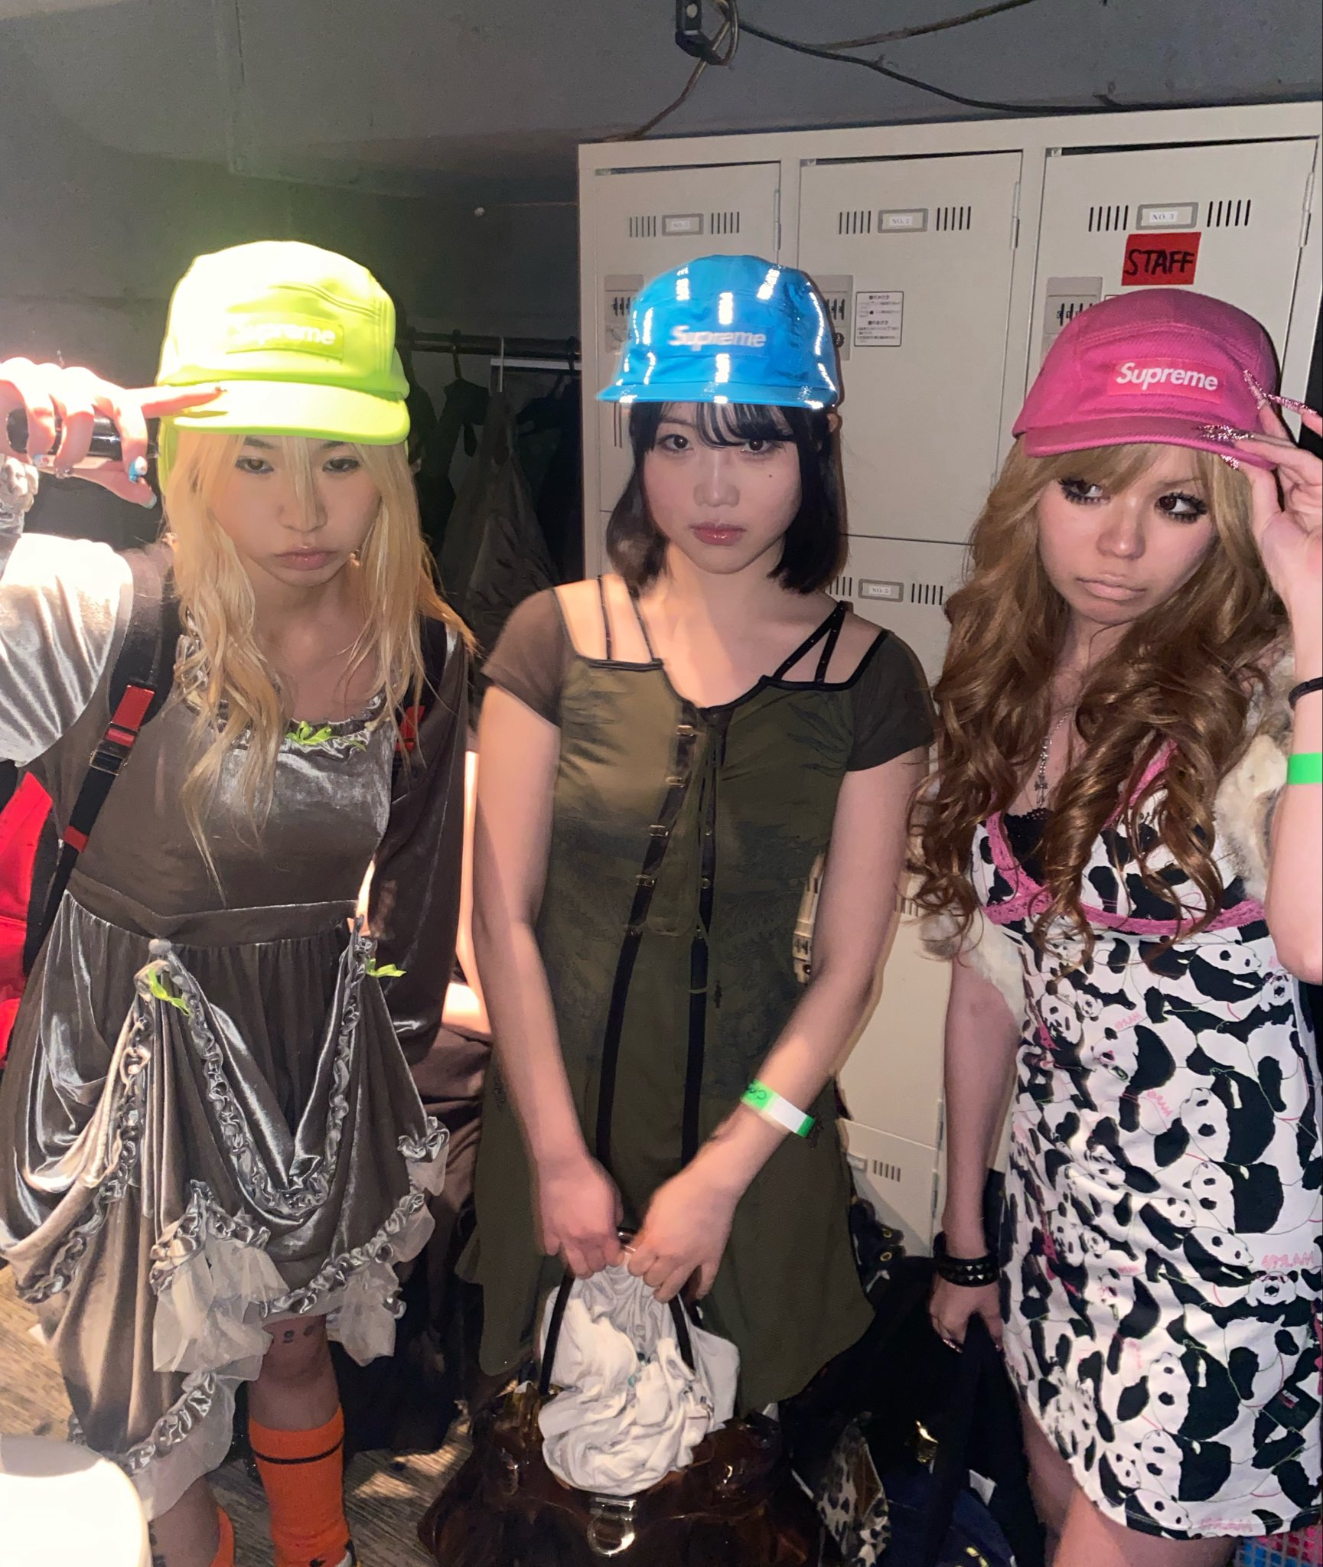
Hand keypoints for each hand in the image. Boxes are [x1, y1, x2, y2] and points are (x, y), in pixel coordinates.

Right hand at [0, 358, 219, 505]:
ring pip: (81, 411)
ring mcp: (52, 377)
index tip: (222, 392)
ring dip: (73, 449)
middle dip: (132, 441)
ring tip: (55, 464)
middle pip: (123, 403)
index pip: (150, 399)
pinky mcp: (20, 376)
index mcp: (102, 404)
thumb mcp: (82, 465)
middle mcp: (83, 383)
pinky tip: (30, 451)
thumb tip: (146, 497)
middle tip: (128, 470)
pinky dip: (40, 438)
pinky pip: (43, 408)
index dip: (186, 397)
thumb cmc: (37, 440)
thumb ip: (113, 476)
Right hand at [534, 1150, 623, 1278]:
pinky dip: (557, 1249)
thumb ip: (615, 1216)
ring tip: (581, 1256)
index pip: (612, 1260)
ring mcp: (564, 1239)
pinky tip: (561, 1240)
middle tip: (599, 1252)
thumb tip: (612, 1226)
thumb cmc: (593, 1178)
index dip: (615, 1256)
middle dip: (599, 1263)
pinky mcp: (548, 1232)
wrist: (565, 1167)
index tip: (614, 1250)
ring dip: (580, 1264)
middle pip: (594, 1267)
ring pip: (572, 1267)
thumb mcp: (615, 1195)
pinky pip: (551, 1251)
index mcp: (603, 1233)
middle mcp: (584, 1242)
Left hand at [627, 1165, 739, 1301]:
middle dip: (648, 1276)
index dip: (633, 1264)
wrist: (711, 1187)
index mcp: (655, 1243)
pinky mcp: (712, 1259)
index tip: (636, 1260)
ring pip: (674, 1288)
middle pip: (653, 1280)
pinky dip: (699, 1291)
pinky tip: (694, 1295)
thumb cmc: (679, 1192)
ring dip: (665, 1291)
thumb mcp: (653, 1207)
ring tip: (662, 1291)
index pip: (635, 1267)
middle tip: (651, 1269)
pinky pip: (705, 1282)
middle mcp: (672, 1257)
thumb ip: (645, 1230)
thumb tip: (638, 1246)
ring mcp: (694, 1261)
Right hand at [929, 1276, 1002, 1351]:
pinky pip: (936, 1308)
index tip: (981, 1341)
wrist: (963, 1255)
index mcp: (950, 1323)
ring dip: (947, 1324)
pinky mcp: (932, 1289)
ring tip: (962, 1319)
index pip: (960, 1341)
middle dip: (955, 1336)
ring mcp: (932, 1301)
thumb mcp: (990, 1306)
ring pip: (937, 1321)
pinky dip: (944, 1312)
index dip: (972, 1343)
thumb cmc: (978, 1285)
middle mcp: (937, 1315)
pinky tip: (955, 1305)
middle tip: (970, 1332)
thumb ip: (993, 1327)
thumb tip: (998, 1345)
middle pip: (944, 1333)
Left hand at [1236, 402, 1321, 623]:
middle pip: (1288, 452)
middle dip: (1269, 428)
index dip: (1262, 442)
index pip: (1277, 464)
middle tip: (1250, 403)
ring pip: (1295, 454)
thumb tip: (1244, 460)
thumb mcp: (1266, 522)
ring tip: (1246, 423)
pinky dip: (1285, 451)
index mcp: (1295, 500)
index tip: (1242, 424)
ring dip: (1271, 437)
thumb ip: (1260, 489)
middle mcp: (1310, 490)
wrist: (1311, 588)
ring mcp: (1322, 488)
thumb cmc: (1291, 568)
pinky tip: (1268, 437)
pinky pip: (1307, 462)